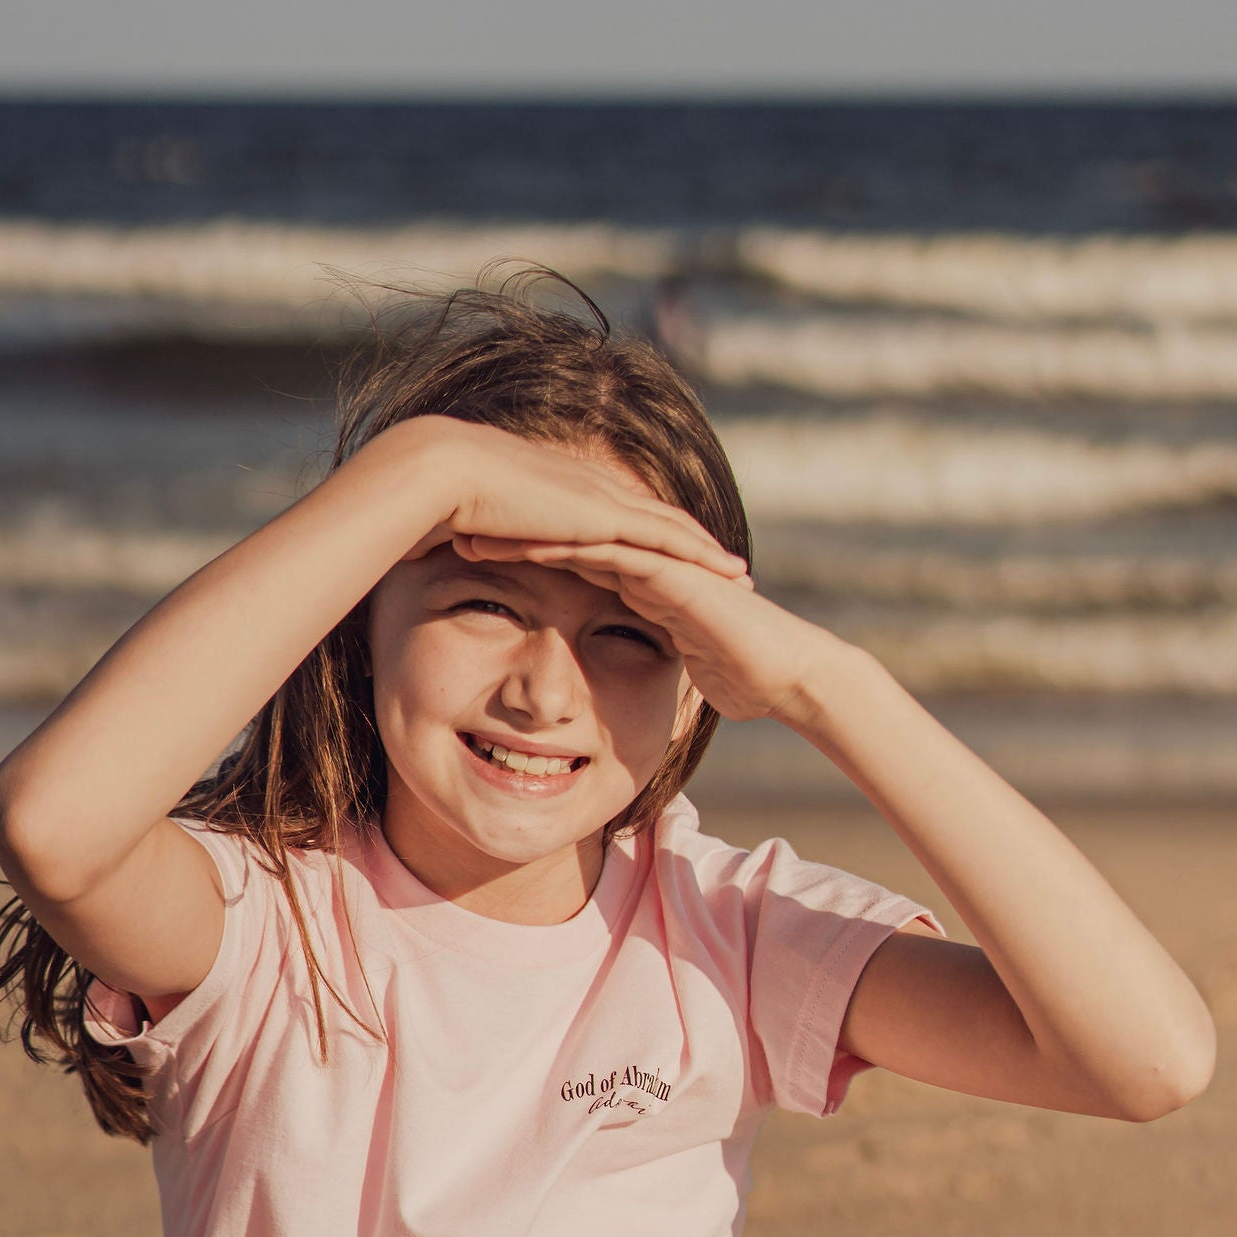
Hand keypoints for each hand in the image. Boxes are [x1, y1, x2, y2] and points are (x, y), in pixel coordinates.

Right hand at [397, 420, 749, 584]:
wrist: (441, 474)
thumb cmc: (442, 504)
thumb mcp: (477, 528)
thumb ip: (487, 541)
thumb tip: (469, 559)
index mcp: (564, 493)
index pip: (622, 519)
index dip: (656, 540)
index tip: (679, 563)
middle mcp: (592, 489)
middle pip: (660, 520)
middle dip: (697, 546)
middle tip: (729, 572)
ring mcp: (602, 498)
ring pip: (673, 527)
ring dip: (709, 553)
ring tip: (740, 576)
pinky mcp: (604, 515)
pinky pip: (665, 537)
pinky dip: (698, 555)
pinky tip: (724, 571)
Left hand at [449, 528, 831, 723]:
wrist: (790, 676)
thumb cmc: (738, 680)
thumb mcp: (665, 673)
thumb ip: (638, 669)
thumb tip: (607, 701)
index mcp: (636, 581)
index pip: (564, 560)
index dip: (514, 558)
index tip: (462, 565)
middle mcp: (643, 562)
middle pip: (560, 540)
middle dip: (505, 537)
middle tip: (446, 537)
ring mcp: (659, 561)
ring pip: (578, 538)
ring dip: (523, 536)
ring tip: (468, 538)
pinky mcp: (674, 571)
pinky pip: (611, 554)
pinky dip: (568, 549)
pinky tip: (524, 548)